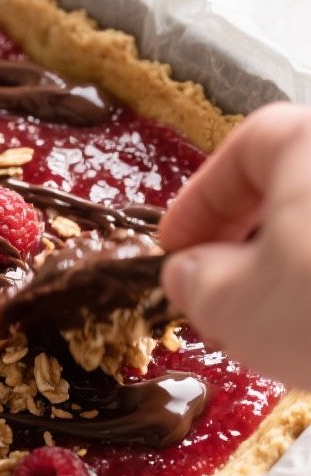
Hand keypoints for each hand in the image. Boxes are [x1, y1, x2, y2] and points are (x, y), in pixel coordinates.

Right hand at [159, 102, 310, 389]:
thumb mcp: (234, 305)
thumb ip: (198, 281)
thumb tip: (189, 274)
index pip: (243, 153)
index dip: (199, 205)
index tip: (177, 250)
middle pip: (299, 181)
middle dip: (252, 239)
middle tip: (224, 292)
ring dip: (300, 264)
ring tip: (278, 323)